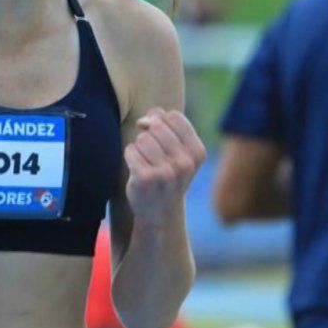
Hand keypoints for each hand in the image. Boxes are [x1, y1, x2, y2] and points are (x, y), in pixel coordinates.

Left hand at [124, 108, 206, 225]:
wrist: (159, 211)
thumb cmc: (167, 172)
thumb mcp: (177, 149)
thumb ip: (165, 124)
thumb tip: (147, 119)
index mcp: (197, 152)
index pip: (174, 116)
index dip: (161, 120)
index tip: (159, 135)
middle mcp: (185, 163)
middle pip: (157, 125)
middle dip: (149, 134)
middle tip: (152, 153)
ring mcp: (166, 172)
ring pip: (142, 138)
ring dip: (139, 147)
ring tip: (146, 162)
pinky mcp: (146, 178)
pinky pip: (130, 150)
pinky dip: (130, 155)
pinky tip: (137, 169)